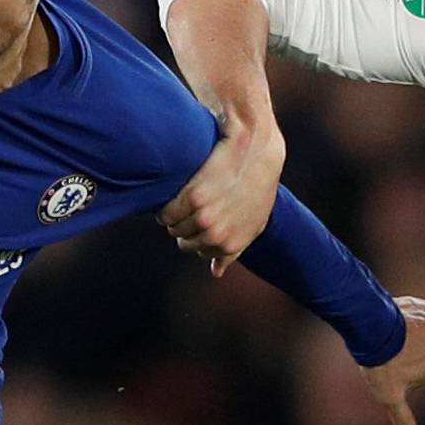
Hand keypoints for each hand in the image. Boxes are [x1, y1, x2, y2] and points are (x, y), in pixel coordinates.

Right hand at [159, 118, 285, 276]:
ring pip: (174, 228)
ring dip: (174, 218)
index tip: (202, 221)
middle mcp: (217, 235)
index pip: (200, 253)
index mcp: (231, 245)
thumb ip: (233, 251)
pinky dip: (167, 208)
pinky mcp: (193, 198)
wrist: (257, 151)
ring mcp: (205, 218)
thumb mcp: (253, 224)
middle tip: (191, 209)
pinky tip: (174, 196)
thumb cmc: (257, 187)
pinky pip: (167, 213)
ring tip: (182, 202)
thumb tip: (215, 272)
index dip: (199, 237)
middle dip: (185, 228)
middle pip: (184, 242)